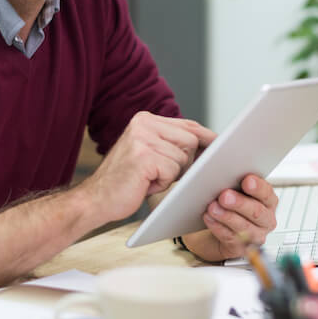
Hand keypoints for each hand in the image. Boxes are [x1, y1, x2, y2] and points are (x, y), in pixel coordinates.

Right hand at [77, 112, 215, 227]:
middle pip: (191, 140)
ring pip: (183, 158)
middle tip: (162, 173)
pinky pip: (173, 170)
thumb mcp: (149, 154)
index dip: (206, 137)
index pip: (188, 124)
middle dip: (185, 162)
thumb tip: (209, 146)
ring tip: (149, 178)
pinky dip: (163, 183)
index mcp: (146, 119)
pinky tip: (145, 183)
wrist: (96, 199)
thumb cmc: (126, 181)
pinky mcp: (144, 156)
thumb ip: (173, 144)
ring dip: (171, 174)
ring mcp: (143, 139)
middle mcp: (144, 124)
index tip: (222, 146)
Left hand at [182, 174, 277, 260]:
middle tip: (225, 195)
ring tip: (213, 208)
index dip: (257, 187)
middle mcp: (265, 220)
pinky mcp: (240, 249)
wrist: (214, 230)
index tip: (247, 180)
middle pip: (256, 212)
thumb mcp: (234, 190)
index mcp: (268, 201)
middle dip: (240, 203)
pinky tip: (209, 218)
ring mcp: (255, 236)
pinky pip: (230, 238)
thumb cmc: (227, 206)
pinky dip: (218, 227)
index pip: (267, 193)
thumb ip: (235, 182)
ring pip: (243, 227)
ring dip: (227, 216)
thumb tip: (225, 170)